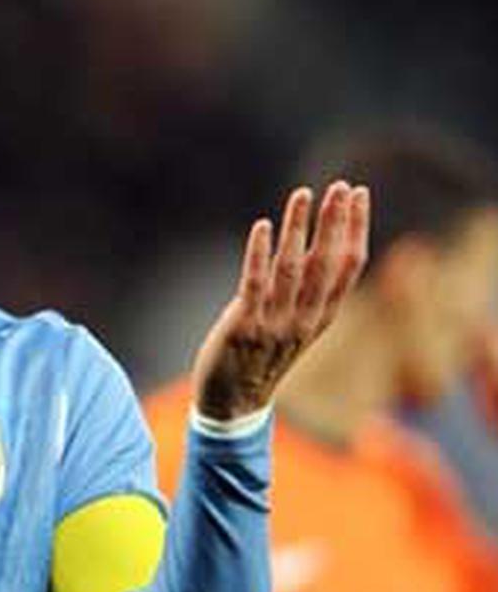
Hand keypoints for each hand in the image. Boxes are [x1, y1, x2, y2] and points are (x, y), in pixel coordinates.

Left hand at [191, 181, 369, 419]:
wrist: (233, 404)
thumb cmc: (262, 355)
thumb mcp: (294, 322)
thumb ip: (304, 286)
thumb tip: (315, 239)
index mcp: (322, 316)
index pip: (349, 266)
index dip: (355, 228)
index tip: (358, 194)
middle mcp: (304, 319)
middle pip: (327, 264)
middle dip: (335, 223)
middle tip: (340, 187)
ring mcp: (274, 324)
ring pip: (292, 270)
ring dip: (298, 229)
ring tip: (302, 195)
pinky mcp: (243, 327)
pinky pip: (254, 285)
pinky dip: (260, 254)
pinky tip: (263, 227)